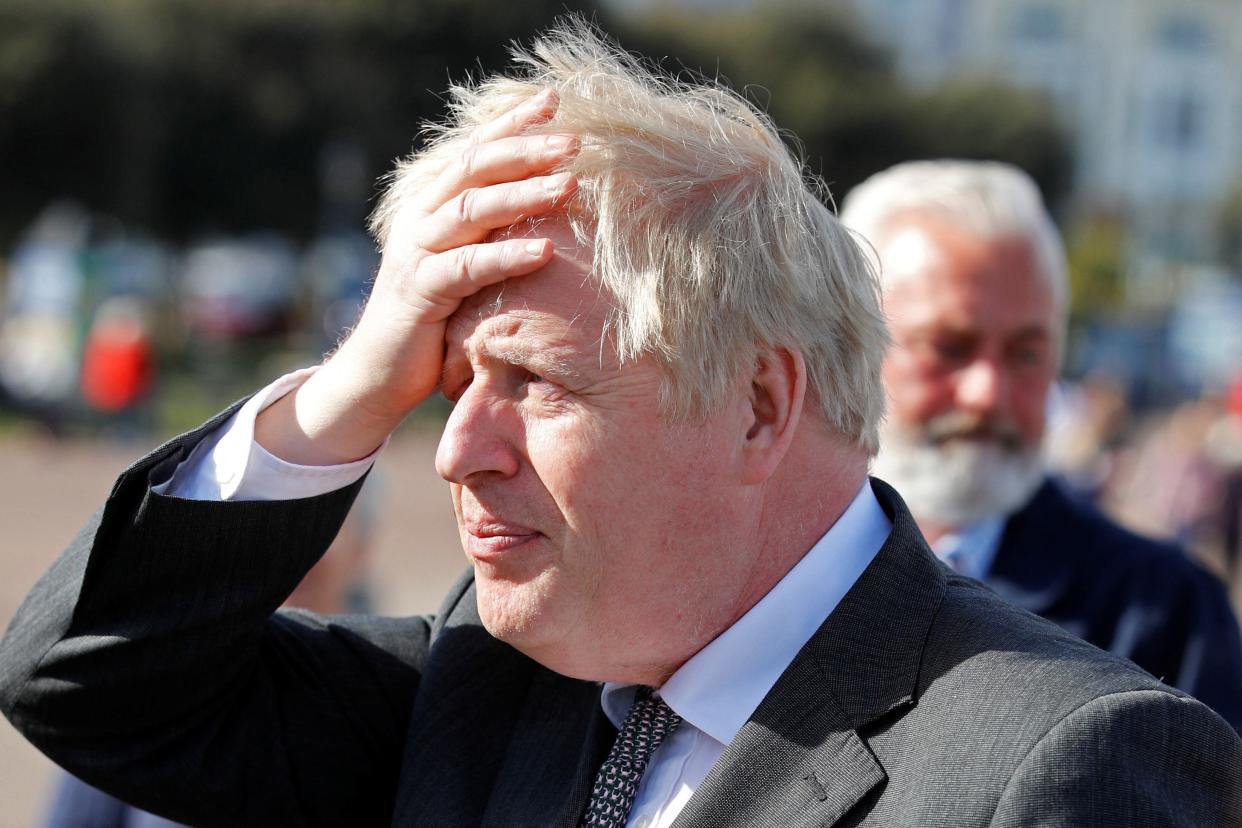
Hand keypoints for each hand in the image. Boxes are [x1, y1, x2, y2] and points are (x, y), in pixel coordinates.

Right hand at [257, 89, 577, 464]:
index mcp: (433, 206)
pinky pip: (467, 267)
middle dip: (525, 150)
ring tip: (570, 185)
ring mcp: (417, 253)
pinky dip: (507, 256)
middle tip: (575, 140)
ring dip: (523, 195)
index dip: (512, 123)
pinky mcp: (420, 293)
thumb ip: (491, 236)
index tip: (555, 98)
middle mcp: (422, 220)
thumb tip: (549, 210)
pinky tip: (545, 251)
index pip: (476, 151)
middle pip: (475, 169)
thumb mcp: (465, 271)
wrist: (377, 375)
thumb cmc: (434, 323)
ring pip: (471, 210)